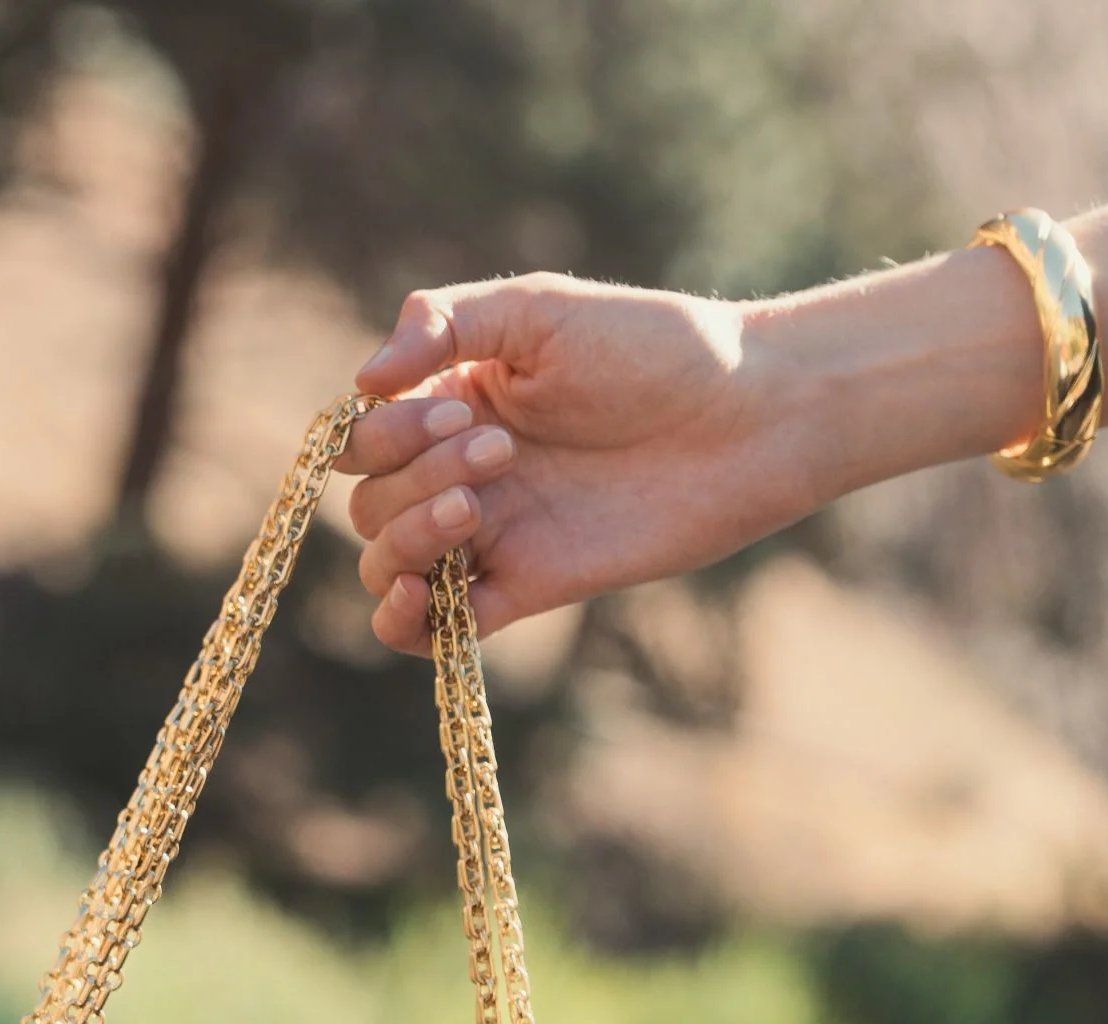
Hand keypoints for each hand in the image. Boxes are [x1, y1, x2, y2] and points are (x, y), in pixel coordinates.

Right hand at [337, 273, 805, 654]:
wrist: (746, 419)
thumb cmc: (654, 348)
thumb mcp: (539, 309)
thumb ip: (443, 322)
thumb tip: (361, 382)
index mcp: (455, 402)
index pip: (364, 440)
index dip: (388, 433)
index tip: (461, 409)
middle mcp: (461, 472)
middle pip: (369, 503)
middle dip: (416, 475)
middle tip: (504, 451)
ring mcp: (492, 535)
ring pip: (388, 565)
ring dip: (408, 539)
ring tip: (477, 507)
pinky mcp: (524, 590)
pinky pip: (436, 631)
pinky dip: (407, 623)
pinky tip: (423, 594)